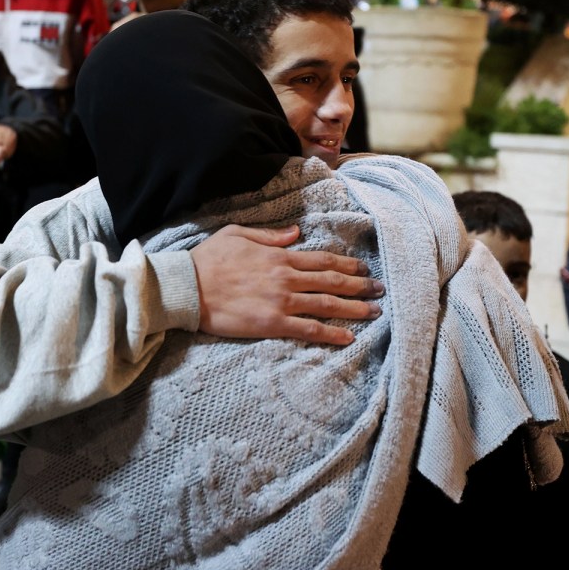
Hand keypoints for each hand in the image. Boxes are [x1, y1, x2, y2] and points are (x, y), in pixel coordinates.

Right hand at [190, 224, 383, 344]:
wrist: (188, 287)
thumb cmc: (209, 259)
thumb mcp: (238, 234)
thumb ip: (270, 234)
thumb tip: (295, 233)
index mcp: (279, 255)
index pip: (322, 259)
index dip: (347, 264)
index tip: (363, 268)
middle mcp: (286, 277)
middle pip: (332, 280)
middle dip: (360, 285)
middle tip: (380, 290)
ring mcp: (281, 301)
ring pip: (327, 304)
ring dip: (354, 308)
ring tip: (374, 311)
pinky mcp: (272, 323)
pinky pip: (308, 329)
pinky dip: (331, 333)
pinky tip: (348, 337)